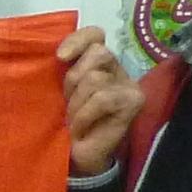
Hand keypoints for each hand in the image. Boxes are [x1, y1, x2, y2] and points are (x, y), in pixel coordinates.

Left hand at [57, 26, 141, 177]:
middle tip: (67, 103)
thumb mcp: (57, 93)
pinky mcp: (135, 101)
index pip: (95, 35)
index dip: (78, 39)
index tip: (60, 57)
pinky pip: (103, 98)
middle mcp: (117, 69)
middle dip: (73, 79)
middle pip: (98, 53)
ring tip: (74, 121)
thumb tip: (56, 54)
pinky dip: (86, 114)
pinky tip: (82, 128)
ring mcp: (129, 85)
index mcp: (96, 63)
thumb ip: (60, 71)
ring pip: (96, 78)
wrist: (77, 157)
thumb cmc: (64, 123)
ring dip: (77, 103)